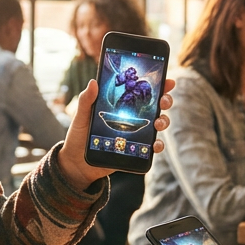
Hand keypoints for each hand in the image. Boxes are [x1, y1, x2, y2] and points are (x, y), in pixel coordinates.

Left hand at [56, 78, 175, 191]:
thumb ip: (86, 100)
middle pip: (156, 106)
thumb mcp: (81, 117)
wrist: (76, 164)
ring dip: (164, 121)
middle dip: (165, 101)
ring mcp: (136, 134)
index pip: (141, 91)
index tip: (167, 80)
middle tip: (163, 101)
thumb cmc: (79, 137)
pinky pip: (152, 148)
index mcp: (121, 105)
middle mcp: (132, 118)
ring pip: (158, 125)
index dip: (157, 85)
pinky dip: (157, 145)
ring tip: (158, 123)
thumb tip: (93, 82)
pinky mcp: (136, 151)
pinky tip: (155, 144)